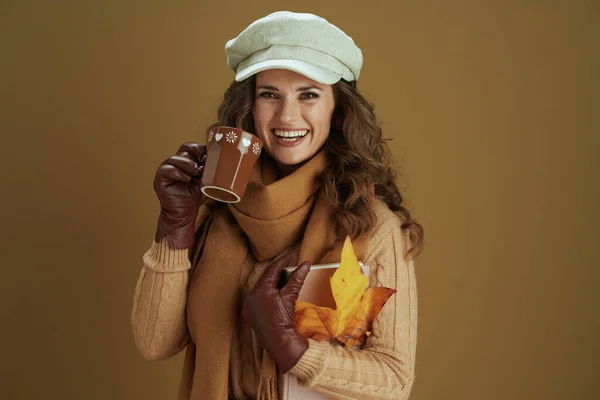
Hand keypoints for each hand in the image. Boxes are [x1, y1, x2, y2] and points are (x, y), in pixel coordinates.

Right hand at [153, 142, 206, 248]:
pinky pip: (166, 170)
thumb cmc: (195, 196)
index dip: (200, 148)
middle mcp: (176, 162)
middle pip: (184, 149)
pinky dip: (177, 172)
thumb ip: (210, 170)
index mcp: (187, 160)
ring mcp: (167, 169)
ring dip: (188, 164)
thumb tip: (226, 161)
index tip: (210, 155)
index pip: (192, 147)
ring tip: (196, 172)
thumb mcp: (205, 180)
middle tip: (203, 162)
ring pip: (175, 158)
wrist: (184, 213)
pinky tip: (187, 178)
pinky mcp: (160, 179)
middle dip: (195, 153)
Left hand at [242, 253, 311, 372]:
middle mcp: (250, 296)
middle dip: (276, 273)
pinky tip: (275, 294)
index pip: (272, 270)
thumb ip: (296, 278)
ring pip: (261, 288)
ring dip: (271, 283)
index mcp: (260, 290)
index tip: (289, 256)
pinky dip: (266, 294)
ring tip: (283, 279)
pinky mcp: (249, 314)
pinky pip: (257, 298)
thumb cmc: (284, 319)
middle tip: (287, 267)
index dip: (281, 262)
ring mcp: (248, 305)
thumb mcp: (290, 296)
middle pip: (265, 279)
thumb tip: (305, 264)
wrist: (280, 342)